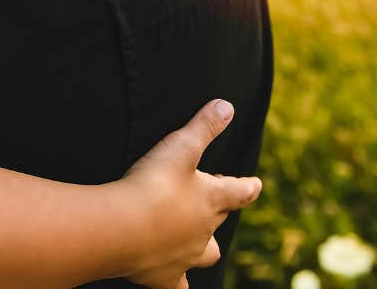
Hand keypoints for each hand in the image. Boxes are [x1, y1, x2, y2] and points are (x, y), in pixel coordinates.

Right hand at [116, 100, 262, 288]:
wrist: (121, 227)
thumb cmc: (151, 184)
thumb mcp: (179, 146)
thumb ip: (203, 126)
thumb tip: (227, 106)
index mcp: (211, 199)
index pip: (238, 191)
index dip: (247, 187)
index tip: (255, 185)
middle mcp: (204, 230)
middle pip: (219, 222)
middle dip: (217, 212)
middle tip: (205, 201)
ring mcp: (186, 256)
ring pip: (206, 254)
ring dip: (204, 247)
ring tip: (197, 242)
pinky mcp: (165, 277)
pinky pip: (178, 287)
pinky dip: (178, 285)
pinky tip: (173, 282)